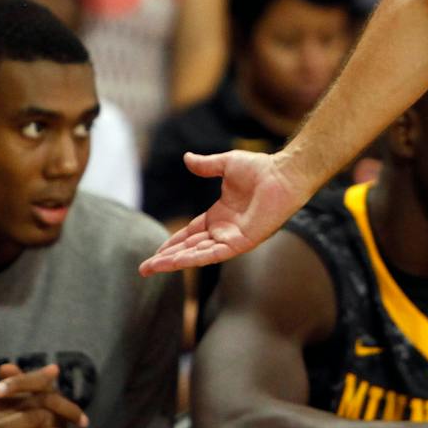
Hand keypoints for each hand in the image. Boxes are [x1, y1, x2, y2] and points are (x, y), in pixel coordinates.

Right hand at [140, 149, 309, 272]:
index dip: (172, 243)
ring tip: (152, 268)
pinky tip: (177, 262)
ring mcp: (232, 238)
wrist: (283, 174)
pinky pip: (214, 254)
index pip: (190, 234)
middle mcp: (224, 230)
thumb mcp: (226, 164)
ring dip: (175, 262)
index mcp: (219, 215)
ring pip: (198, 255)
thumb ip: (206, 165)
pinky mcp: (241, 243)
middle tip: (144, 269)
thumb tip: (186, 158)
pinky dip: (194, 258)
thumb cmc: (261, 168)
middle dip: (167, 258)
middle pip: (189, 248)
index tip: (155, 253)